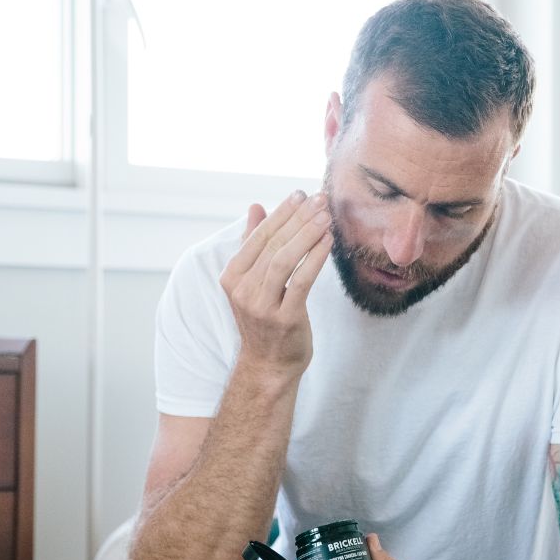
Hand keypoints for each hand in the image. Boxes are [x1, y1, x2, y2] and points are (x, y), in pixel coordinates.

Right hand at [219, 191, 332, 379]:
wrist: (268, 365)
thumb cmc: (265, 319)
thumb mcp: (253, 281)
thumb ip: (252, 244)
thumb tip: (255, 207)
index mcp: (232, 276)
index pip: (258, 236)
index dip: (281, 213)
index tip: (300, 194)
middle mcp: (242, 290)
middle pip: (273, 244)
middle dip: (298, 218)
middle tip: (319, 198)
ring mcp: (261, 305)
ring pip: (284, 259)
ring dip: (307, 233)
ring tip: (325, 215)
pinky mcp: (284, 318)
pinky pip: (301, 280)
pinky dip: (315, 257)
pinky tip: (328, 241)